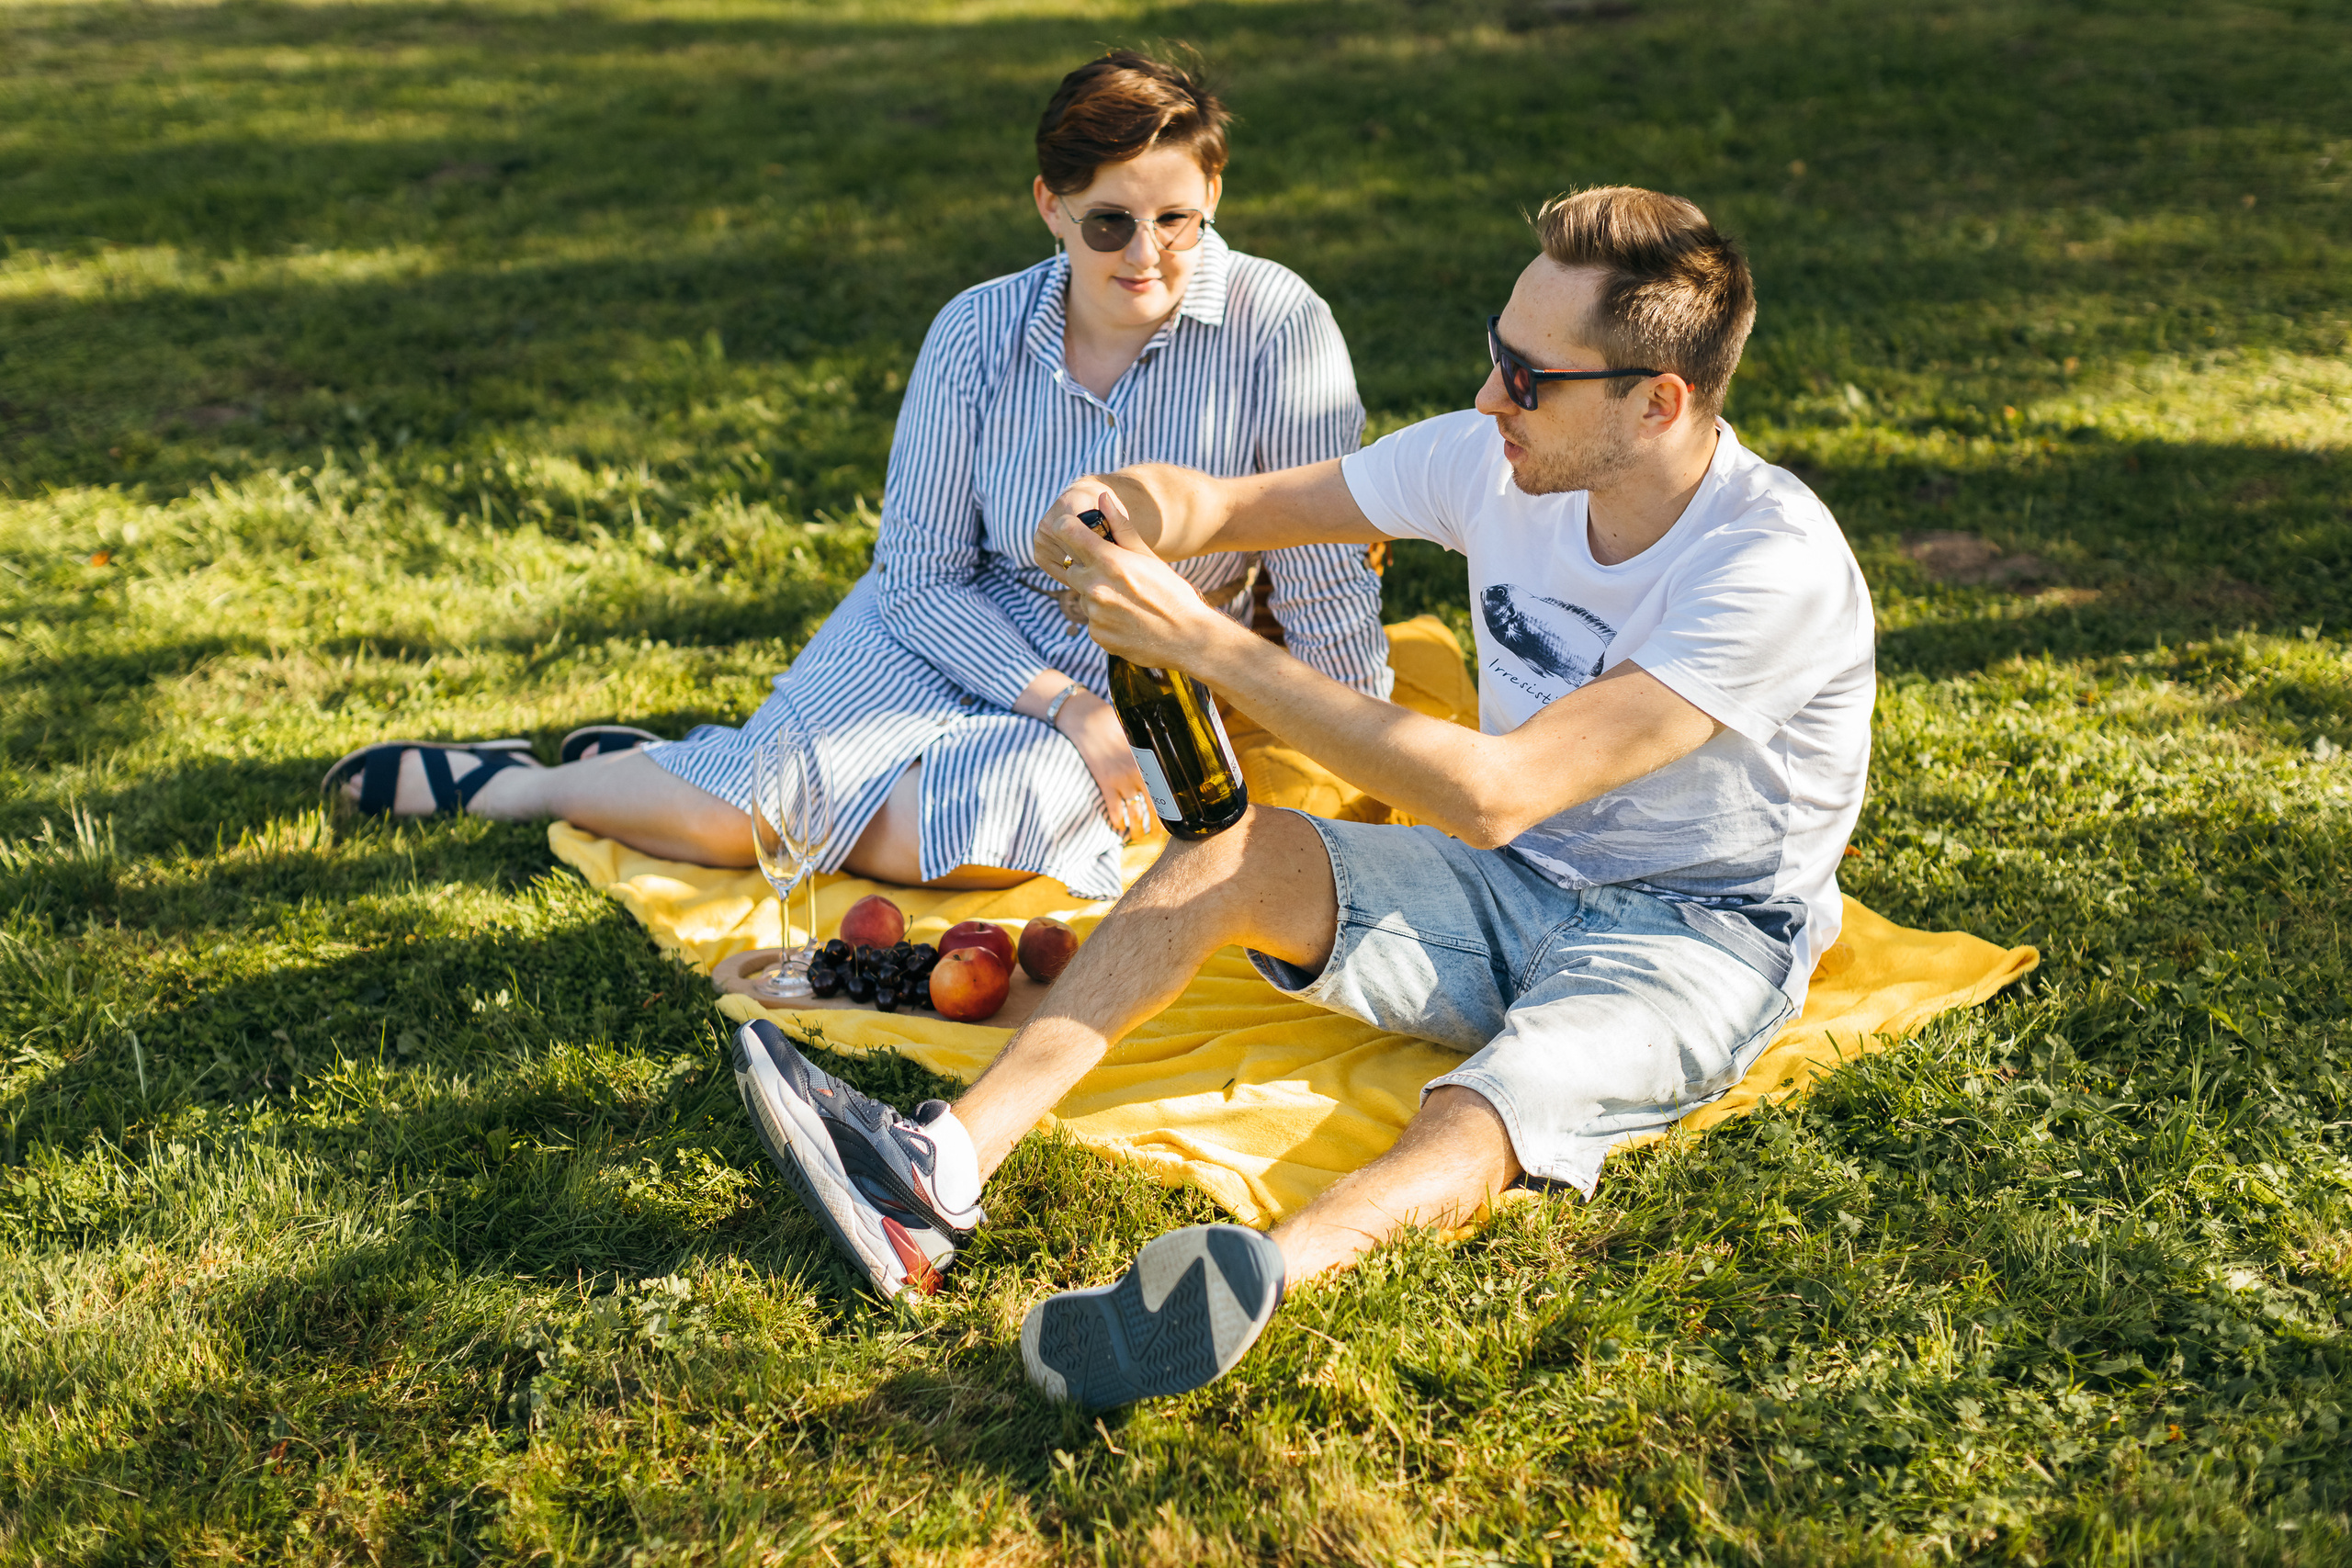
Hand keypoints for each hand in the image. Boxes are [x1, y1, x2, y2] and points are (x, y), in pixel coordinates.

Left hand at [1036, 489, 1230, 670]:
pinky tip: (1127, 619)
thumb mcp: (1148, 556)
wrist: (1188, 638)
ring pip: (1083, 596)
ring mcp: (1094, 613)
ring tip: (1128, 601)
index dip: (1068, 529)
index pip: (1068, 533)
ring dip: (1098, 596)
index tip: (1073, 532)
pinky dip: (1104, 619)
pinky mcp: (1097, 634)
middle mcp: (1096, 587)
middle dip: (1089, 569)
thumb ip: (1121, 526)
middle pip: (1073, 568)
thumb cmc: (1172, 593)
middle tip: (1118, 577)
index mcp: (1109, 561)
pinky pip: (1091, 620)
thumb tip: (1102, 496)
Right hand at [1055, 689, 1162, 842]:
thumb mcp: (1139, 735)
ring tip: (1139, 837)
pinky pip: (1114, 809)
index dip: (1174, 808)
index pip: (1168, 791)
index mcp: (1151, 762)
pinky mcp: (1105, 784)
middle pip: (1154, 808)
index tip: (1178, 819)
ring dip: (1137, 829)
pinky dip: (1118, 821)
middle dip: (1158, 826)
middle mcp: (1139, 774)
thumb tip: (1168, 759)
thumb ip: (1152, 750)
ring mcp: (1121, 781)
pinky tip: (1120, 827)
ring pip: (1134, 814)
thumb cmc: (1116, 723)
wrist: (1088, 721)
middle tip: (1159, 836)